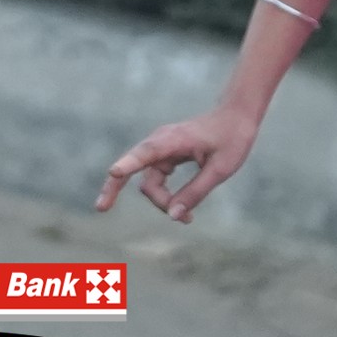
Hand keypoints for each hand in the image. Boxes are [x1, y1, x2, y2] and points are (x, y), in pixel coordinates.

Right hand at [95, 105, 259, 224]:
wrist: (236, 116)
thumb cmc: (232, 139)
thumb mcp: (220, 170)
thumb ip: (196, 192)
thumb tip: (173, 216)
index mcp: (173, 140)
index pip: (146, 152)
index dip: (129, 163)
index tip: (114, 172)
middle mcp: (160, 142)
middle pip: (135, 170)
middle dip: (116, 188)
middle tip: (100, 208)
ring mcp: (161, 148)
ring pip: (149, 181)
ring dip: (162, 201)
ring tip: (189, 220)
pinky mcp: (166, 154)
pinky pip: (156, 178)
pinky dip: (164, 195)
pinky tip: (177, 209)